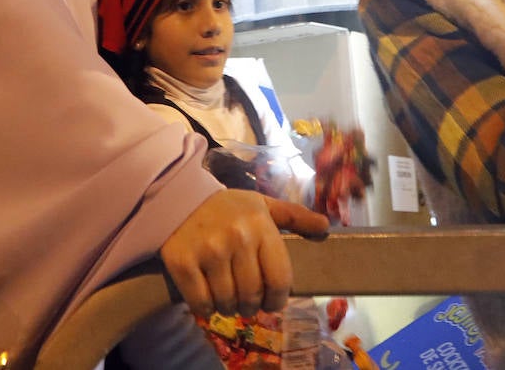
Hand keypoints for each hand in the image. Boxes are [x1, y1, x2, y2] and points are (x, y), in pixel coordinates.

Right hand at [160, 190, 328, 318]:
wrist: (178, 197)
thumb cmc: (226, 206)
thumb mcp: (262, 205)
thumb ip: (294, 216)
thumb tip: (326, 227)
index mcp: (261, 225)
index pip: (280, 279)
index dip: (278, 299)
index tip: (273, 302)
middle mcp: (237, 238)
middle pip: (253, 295)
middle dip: (252, 305)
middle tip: (247, 302)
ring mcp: (209, 252)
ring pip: (227, 302)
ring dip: (229, 308)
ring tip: (227, 299)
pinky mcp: (182, 263)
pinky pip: (201, 302)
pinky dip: (206, 308)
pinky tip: (207, 300)